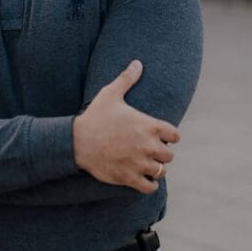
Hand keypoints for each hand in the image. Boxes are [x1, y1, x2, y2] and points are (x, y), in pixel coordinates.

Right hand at [72, 60, 178, 193]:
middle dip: (161, 153)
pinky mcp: (129, 178)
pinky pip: (150, 187)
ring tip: (146, 165)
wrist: (77, 141)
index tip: (159, 136)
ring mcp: (139, 163)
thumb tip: (137, 63)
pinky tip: (143, 179)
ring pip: (161, 171)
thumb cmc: (95, 116)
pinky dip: (149, 184)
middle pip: (168, 155)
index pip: (174, 135)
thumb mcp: (110, 94)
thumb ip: (127, 79)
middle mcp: (148, 145)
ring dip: (155, 168)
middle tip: (149, 150)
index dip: (168, 136)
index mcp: (149, 126)